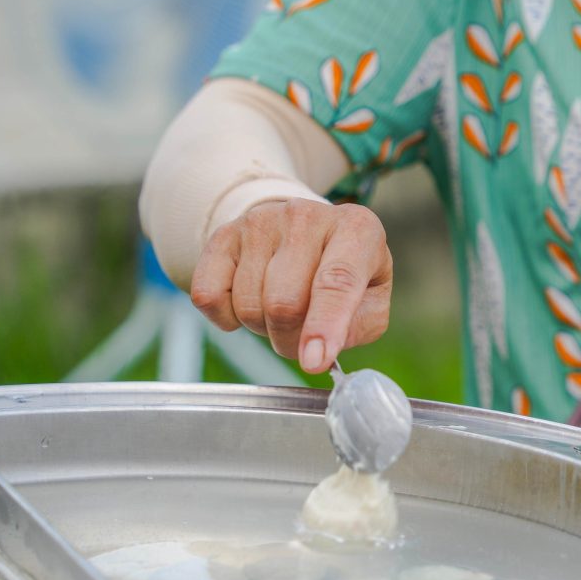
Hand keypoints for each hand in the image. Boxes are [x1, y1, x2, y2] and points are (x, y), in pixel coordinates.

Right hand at [190, 200, 391, 372]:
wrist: (307, 232)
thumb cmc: (345, 275)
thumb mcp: (371, 301)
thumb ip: (354, 329)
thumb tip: (317, 353)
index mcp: (357, 230)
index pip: (336, 282)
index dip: (323, 326)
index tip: (314, 362)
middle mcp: (307, 217)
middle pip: (284, 303)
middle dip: (290, 338)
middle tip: (302, 334)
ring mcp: (261, 221)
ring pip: (249, 305)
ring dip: (263, 327)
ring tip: (282, 309)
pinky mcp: (224, 234)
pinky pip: (209, 296)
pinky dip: (226, 318)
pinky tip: (249, 302)